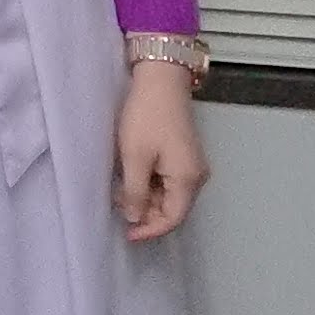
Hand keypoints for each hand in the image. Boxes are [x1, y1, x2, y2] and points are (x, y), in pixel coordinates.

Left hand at [114, 60, 209, 241]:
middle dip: (146, 214)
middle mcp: (196, 176)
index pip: (173, 219)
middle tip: (118, 209)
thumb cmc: (147, 117)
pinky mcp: (182, 155)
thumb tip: (134, 218)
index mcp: (188, 179)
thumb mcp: (134, 157)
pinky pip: (167, 181)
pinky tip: (130, 178)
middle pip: (173, 208)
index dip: (149, 230)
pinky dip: (149, 185)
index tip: (126, 234)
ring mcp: (191, 165)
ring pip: (168, 195)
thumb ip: (134, 192)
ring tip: (120, 192)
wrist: (161, 80)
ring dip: (145, 198)